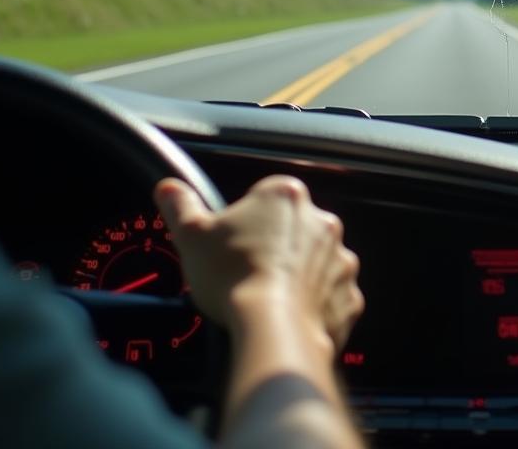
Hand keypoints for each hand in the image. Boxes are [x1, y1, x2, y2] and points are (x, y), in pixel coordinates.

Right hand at [154, 175, 363, 352]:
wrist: (273, 329)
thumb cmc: (233, 277)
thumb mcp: (193, 236)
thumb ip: (181, 206)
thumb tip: (168, 187)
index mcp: (286, 196)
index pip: (266, 198)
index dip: (246, 222)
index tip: (232, 245)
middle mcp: (322, 221)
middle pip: (294, 230)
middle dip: (275, 248)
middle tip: (248, 274)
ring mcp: (341, 259)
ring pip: (317, 263)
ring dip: (299, 276)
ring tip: (270, 300)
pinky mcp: (349, 297)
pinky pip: (332, 299)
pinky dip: (316, 308)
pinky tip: (291, 319)